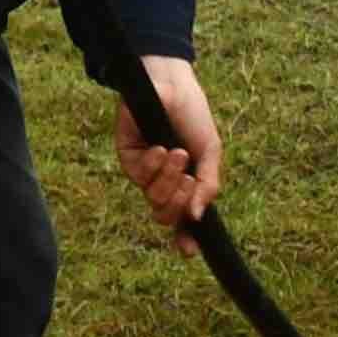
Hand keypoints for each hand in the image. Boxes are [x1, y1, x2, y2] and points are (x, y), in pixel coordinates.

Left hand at [115, 59, 221, 250]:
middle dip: (179, 201)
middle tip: (189, 178)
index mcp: (186, 183)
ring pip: (153, 198)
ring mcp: (144, 171)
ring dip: (169, 179)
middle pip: (166, 214)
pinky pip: (138, 175)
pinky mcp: (127, 156)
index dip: (185, 238)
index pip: (183, 219)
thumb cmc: (193, 116)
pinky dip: (153, 164)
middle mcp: (164, 182)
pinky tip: (160, 147)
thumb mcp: (210, 151)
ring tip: (178, 153)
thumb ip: (208, 185)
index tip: (189, 252)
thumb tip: (196, 217)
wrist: (172, 84)